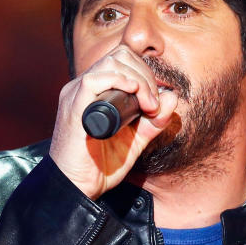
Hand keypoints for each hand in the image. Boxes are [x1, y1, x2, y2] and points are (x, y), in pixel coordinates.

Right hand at [48, 46, 180, 199]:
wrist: (77, 187)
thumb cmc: (99, 166)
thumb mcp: (134, 140)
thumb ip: (152, 122)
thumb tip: (172, 97)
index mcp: (92, 92)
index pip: (122, 61)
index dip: (144, 73)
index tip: (155, 101)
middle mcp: (81, 88)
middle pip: (119, 56)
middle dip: (145, 75)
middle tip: (152, 105)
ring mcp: (75, 96)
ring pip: (110, 63)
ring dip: (137, 79)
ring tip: (146, 106)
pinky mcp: (73, 108)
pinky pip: (93, 80)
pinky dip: (118, 80)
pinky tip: (132, 93)